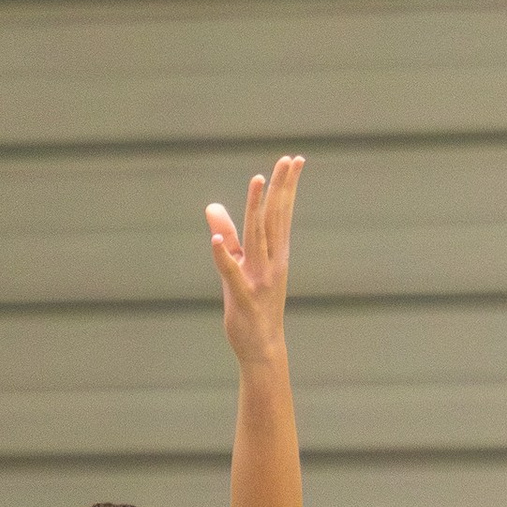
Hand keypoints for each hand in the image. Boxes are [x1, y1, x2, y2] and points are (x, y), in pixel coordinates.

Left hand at [207, 155, 302, 366]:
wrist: (263, 347)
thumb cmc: (253, 305)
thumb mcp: (239, 265)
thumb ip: (228, 236)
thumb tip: (212, 206)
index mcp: (276, 253)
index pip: (281, 213)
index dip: (287, 186)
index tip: (295, 159)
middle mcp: (272, 262)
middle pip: (275, 218)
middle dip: (281, 187)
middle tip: (288, 159)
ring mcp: (259, 279)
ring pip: (257, 238)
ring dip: (255, 209)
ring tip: (257, 180)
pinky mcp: (243, 298)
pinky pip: (231, 274)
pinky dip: (224, 258)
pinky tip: (216, 242)